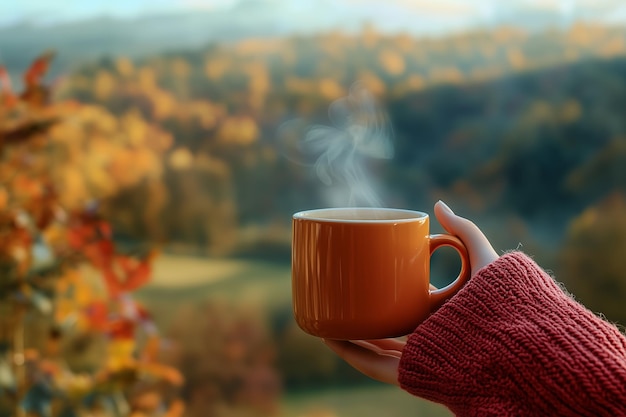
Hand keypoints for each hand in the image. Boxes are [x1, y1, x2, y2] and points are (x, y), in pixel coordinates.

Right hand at [323, 200, 498, 385]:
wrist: (517, 342)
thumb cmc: (506, 302)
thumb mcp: (484, 258)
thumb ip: (465, 231)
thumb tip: (438, 204)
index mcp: (445, 317)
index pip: (410, 307)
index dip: (388, 295)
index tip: (368, 277)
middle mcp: (431, 339)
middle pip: (388, 329)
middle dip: (363, 316)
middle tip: (339, 294)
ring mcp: (421, 357)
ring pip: (375, 349)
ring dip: (348, 335)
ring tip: (325, 314)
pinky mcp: (412, 370)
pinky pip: (374, 365)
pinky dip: (350, 353)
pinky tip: (330, 337)